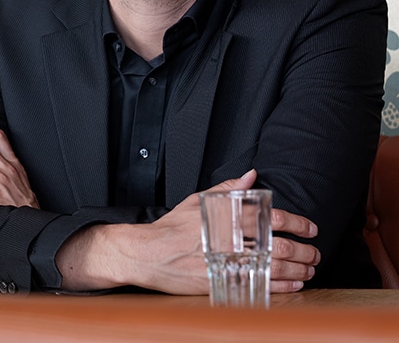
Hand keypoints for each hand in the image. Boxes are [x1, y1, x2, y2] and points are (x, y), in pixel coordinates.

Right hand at [57, 170, 318, 293]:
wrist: (148, 254)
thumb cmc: (172, 227)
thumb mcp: (197, 201)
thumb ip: (227, 189)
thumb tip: (251, 175)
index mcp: (228, 216)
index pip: (274, 217)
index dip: (298, 223)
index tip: (310, 229)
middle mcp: (232, 239)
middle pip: (280, 245)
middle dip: (305, 251)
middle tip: (315, 253)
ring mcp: (229, 262)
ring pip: (276, 268)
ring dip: (299, 270)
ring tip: (309, 271)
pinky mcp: (225, 282)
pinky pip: (262, 286)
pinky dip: (283, 287)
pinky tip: (294, 285)